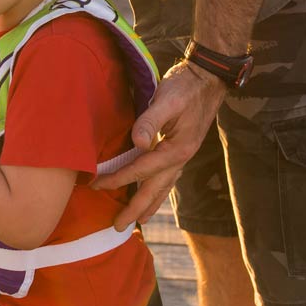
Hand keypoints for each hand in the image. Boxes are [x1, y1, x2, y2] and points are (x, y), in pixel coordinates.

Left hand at [97, 63, 226, 229]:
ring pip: (164, 188)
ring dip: (149, 205)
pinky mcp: (182, 150)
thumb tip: (137, 143)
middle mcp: (182, 158)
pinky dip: (159, 191)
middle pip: (155, 190)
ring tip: (137, 221)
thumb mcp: (167, 100)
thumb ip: (150, 121)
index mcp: (177, 149)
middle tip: (118, 226)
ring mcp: (183, 156)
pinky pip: (168, 178)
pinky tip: (154, 195)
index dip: (117, 179)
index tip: (97, 185)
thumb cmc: (185, 87)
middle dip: (136, 209)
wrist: (209, 79)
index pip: (140, 170)